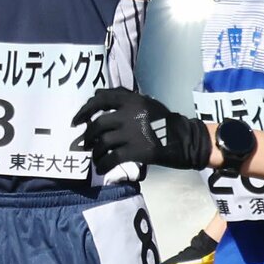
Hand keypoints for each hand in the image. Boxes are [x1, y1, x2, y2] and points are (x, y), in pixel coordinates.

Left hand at [72, 88, 211, 173]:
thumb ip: (124, 98)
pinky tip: (102, 169)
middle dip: (88, 136)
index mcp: (132, 100)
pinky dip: (103, 164)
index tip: (76, 121)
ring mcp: (133, 133)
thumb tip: (96, 94)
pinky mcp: (137, 151)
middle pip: (98, 124)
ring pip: (103, 142)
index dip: (84, 110)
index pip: (100, 100)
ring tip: (95, 159)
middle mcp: (130, 114)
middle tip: (86, 144)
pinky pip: (112, 158)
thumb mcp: (147, 103)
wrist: (187, 141)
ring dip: (95, 152)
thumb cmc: (166, 122)